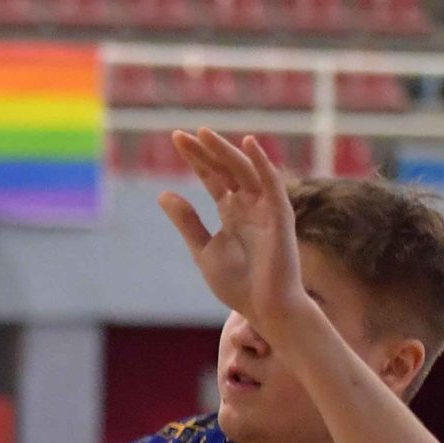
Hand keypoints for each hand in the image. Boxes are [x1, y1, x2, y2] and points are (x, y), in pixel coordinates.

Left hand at [158, 129, 310, 330]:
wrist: (263, 308)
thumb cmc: (238, 284)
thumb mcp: (203, 249)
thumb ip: (187, 222)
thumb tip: (163, 193)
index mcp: (231, 211)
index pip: (212, 177)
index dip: (196, 159)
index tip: (176, 139)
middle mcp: (249, 204)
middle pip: (225, 170)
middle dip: (204, 152)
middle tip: (180, 135)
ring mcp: (265, 208)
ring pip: (244, 171)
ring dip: (225, 151)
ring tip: (204, 134)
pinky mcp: (280, 216)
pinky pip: (272, 184)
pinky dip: (261, 163)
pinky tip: (248, 143)